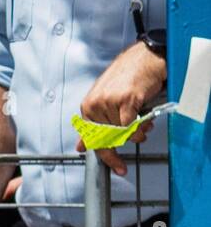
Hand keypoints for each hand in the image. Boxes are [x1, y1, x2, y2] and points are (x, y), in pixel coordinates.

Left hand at [74, 41, 166, 174]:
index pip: (92, 138)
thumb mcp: (105, 100)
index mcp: (88, 106)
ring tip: (143, 122)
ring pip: (123, 133)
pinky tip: (145, 121)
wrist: (143, 59)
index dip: (106, 156)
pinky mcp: (126, 100)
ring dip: (138, 133)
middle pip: (109, 139)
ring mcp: (109, 102)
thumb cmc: (126, 78)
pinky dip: (141, 128)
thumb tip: (82, 146)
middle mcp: (95, 105)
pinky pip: (132, 126)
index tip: (116, 167)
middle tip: (136, 140)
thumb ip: (94, 124)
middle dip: (125, 144)